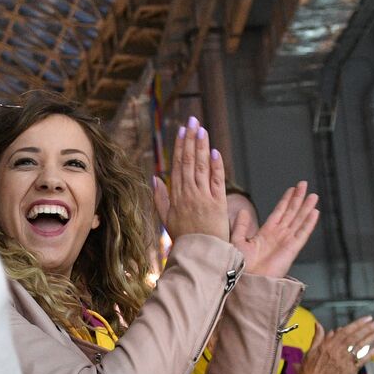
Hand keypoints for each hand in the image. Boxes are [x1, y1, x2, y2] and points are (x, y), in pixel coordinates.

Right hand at [152, 117, 227, 239]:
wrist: (199, 253)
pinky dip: (216, 166)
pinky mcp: (218, 202)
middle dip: (191, 139)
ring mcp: (203, 197)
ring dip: (202, 146)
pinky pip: (217, 180)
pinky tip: (215, 151)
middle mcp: (189, 194)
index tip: (182, 130)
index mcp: (176, 196)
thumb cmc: (184, 238)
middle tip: (192, 120)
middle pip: (189, 161)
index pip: (178, 165)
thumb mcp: (166, 219)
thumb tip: (155, 178)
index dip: (180, 146)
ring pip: (202, 167)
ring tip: (202, 129)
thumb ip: (160, 198)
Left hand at [230, 182, 318, 277]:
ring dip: (306, 207)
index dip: (286, 200)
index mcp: (266, 233)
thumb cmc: (240, 266)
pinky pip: (302, 233)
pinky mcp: (292, 249)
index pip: (279, 212)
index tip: (292, 189)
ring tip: (313, 195)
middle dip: (298, 199)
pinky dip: (309, 223)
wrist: (247, 281)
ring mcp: (286, 242)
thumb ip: (242, 226)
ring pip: (299, 220)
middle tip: (304, 184)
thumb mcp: (238, 241)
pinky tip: (314, 212)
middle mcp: (278, 236)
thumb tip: (243, 210)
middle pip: (291, 213)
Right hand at [295, 317, 373, 373]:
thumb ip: (317, 337)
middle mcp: (338, 351)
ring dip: (372, 338)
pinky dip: (370, 353)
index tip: (368, 318)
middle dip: (369, 328)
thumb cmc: (308, 369)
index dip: (358, 324)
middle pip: (356, 337)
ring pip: (361, 347)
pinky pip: (362, 360)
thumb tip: (318, 324)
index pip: (346, 331)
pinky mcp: (349, 371)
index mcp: (328, 345)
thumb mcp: (310, 351)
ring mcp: (345, 361)